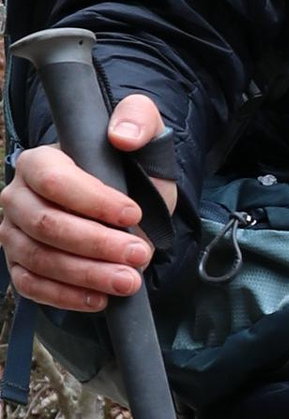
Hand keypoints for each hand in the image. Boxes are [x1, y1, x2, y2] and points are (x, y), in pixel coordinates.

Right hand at [2, 91, 170, 309]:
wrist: (125, 204)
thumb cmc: (127, 167)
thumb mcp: (142, 135)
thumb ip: (136, 119)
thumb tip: (121, 136)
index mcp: (38, 163)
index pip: (54, 181)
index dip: (93, 201)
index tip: (133, 214)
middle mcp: (17, 198)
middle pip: (47, 225)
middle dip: (97, 244)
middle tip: (141, 255)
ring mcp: (15, 235)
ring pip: (40, 259)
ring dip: (87, 274)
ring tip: (129, 281)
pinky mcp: (21, 266)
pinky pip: (31, 286)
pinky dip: (65, 296)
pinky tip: (99, 299)